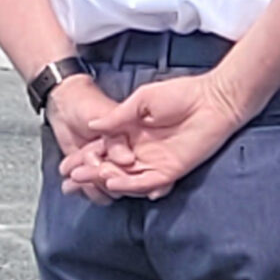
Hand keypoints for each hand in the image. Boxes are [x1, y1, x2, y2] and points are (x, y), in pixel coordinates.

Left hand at [44, 74, 131, 206]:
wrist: (62, 103)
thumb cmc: (87, 104)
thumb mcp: (106, 117)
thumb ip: (116, 140)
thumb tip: (127, 160)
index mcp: (135, 142)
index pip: (137, 167)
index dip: (126, 176)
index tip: (110, 177)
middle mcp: (124, 156)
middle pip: (122, 180)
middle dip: (103, 184)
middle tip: (85, 175)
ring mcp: (106, 163)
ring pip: (106, 187)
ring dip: (90, 189)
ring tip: (74, 183)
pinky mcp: (89, 168)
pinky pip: (90, 186)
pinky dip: (80, 189)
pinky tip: (69, 186)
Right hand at [61, 72, 252, 200]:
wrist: (214, 99)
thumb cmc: (182, 94)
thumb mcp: (142, 101)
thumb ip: (118, 116)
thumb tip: (93, 125)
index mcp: (132, 135)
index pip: (103, 151)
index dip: (85, 158)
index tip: (66, 165)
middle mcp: (142, 152)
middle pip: (111, 168)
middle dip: (89, 174)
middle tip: (70, 179)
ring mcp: (156, 162)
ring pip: (126, 177)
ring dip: (105, 180)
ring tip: (86, 178)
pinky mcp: (172, 170)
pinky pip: (148, 182)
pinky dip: (131, 185)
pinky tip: (114, 183)